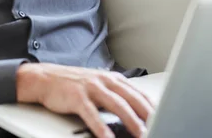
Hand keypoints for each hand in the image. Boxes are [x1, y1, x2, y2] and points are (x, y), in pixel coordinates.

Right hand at [16, 63, 153, 137]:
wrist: (45, 78)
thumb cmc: (73, 85)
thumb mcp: (99, 86)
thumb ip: (117, 95)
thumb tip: (137, 112)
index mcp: (113, 78)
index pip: (138, 93)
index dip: (153, 107)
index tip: (165, 117)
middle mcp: (104, 80)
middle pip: (132, 98)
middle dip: (148, 114)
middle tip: (160, 125)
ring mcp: (91, 87)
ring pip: (117, 104)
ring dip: (131, 120)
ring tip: (142, 133)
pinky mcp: (77, 97)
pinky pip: (92, 114)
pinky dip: (102, 127)